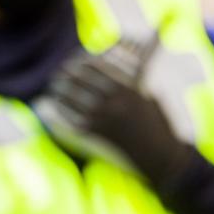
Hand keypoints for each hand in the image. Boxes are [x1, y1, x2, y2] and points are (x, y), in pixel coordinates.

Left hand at [34, 35, 191, 189]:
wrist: (157, 153)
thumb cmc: (155, 122)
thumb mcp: (147, 95)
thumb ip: (129, 81)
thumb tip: (110, 66)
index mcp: (126, 86)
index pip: (94, 65)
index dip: (81, 61)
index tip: (76, 61)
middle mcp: (111, 99)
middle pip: (78, 77)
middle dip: (67, 73)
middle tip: (62, 73)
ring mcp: (100, 116)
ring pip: (69, 95)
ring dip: (60, 89)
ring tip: (56, 86)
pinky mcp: (93, 132)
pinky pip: (68, 115)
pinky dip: (60, 108)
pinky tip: (57, 104)